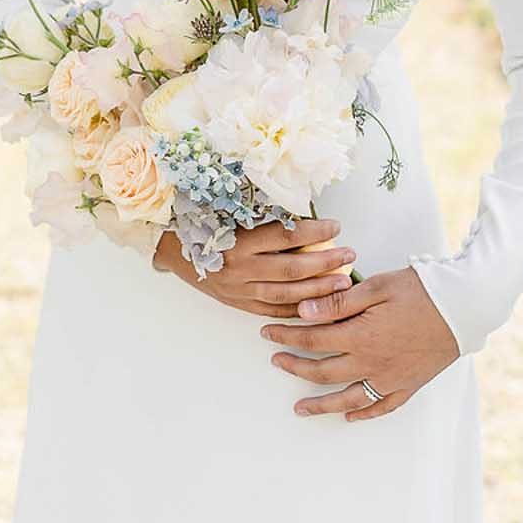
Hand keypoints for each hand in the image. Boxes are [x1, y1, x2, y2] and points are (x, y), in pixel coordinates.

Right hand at [153, 215, 357, 318]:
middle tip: (349, 254)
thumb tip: (306, 213)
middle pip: (292, 269)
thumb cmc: (205, 222)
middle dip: (325, 263)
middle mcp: (239, 268)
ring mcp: (239, 290)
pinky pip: (273, 310)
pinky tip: (319, 304)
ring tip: (343, 281)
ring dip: (319, 289)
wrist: (173, 249)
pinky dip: (298, 309)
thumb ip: (265, 215)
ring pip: (287, 294)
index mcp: (238, 240)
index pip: (285, 236)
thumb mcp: (231, 211)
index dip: (314, 232)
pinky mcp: (238, 304)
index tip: (336, 226)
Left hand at [259, 265, 459, 419]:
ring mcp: (390, 379)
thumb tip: (303, 312)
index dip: (286, 337)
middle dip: (295, 367)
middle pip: (323, 372)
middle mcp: (371, 364)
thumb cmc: (421, 290)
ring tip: (300, 408)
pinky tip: (349, 415)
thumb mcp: (376, 286)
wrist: (464, 307)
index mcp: (360, 337)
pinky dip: (362, 414)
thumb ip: (338, 303)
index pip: (312, 340)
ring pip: (347, 399)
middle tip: (276, 361)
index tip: (268, 333)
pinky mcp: (408, 385)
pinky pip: (380, 406)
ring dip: (320, 404)